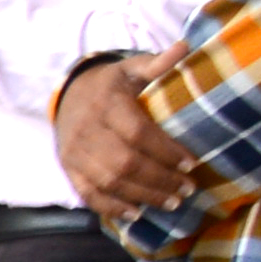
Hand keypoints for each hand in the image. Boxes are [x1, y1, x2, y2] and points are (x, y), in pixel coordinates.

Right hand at [49, 58, 195, 226]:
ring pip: (108, 182)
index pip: (137, 133)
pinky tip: (136, 214)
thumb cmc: (110, 84)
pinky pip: (88, 193)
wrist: (68, 95)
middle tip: (188, 189)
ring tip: (173, 202)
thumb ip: (157, 63)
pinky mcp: (69, 167)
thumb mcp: (131, 68)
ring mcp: (74, 152)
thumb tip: (184, 47)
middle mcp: (86, 130)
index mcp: (106, 104)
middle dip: (159, 180)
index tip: (192, 163)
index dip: (166, 151)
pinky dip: (112, 207)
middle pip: (124, 163)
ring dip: (143, 196)